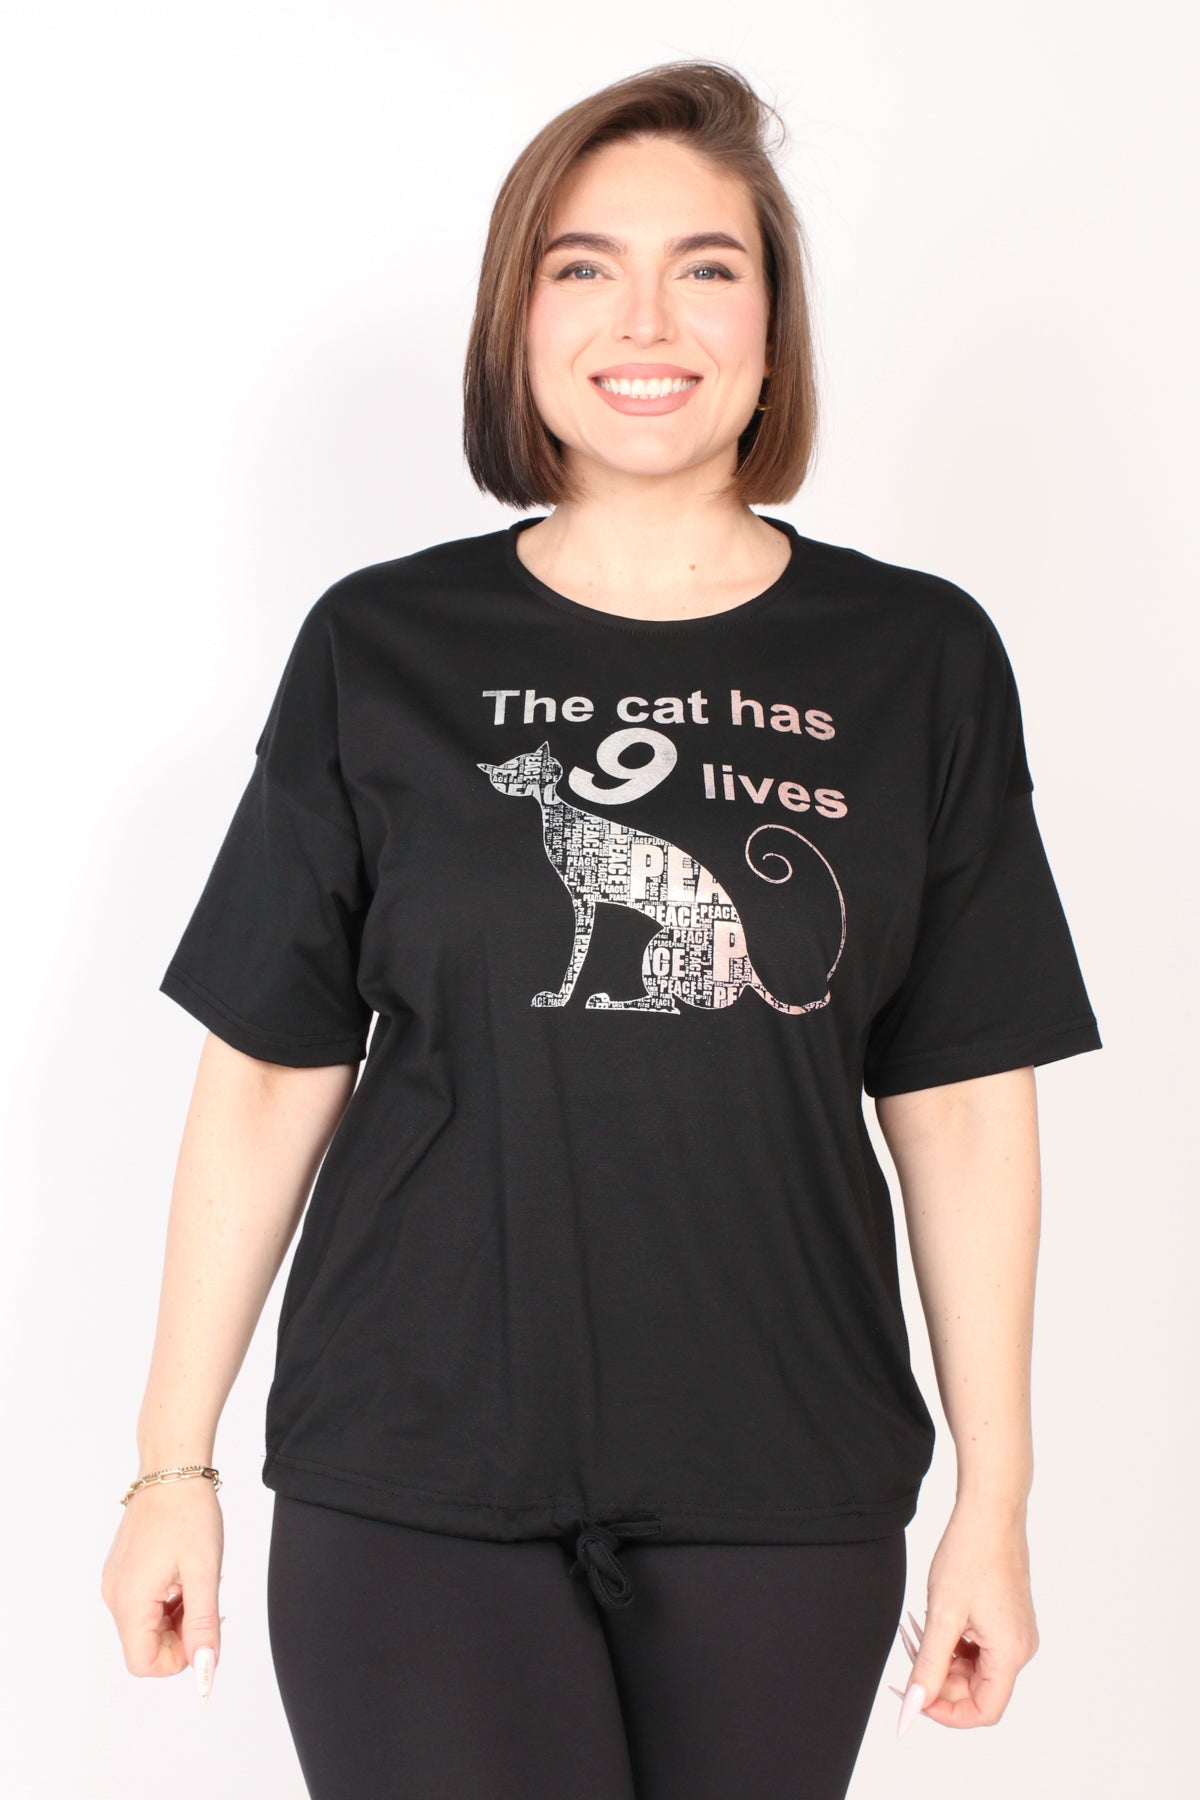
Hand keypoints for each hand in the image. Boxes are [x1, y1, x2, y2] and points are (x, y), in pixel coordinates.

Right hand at [100, 1476, 224, 1697]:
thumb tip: (205, 1670)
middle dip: (181, 1634)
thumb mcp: (204, 1573)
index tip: (205, 1631)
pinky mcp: (123, 1569)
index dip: (178, 1659)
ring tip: (198, 1581)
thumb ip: (203, 1626)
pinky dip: (168, 1599)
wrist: (172, 1470)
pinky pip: (144, 1602)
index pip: (143, 1663)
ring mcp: (117, 1581)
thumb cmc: (188, 1514)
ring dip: (177, 1615)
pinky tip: (186, 1572)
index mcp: (130, 1601)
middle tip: (208, 1600)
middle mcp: (115, 1595)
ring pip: (147, 1623)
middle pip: (146, 1644)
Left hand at [891, 1499, 1039, 1731]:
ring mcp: (1016, 1633)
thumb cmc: (970, 1555)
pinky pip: (980, 1647)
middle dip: (939, 1677)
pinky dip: (954, 1641)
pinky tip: (934, 1619)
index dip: (946, 1712)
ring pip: (975, 1668)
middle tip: (909, 1649)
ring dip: (943, 1658)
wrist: (990, 1511)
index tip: (915, 1695)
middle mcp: (1020, 1648)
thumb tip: (912, 1708)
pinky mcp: (1008, 1618)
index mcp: (1010, 1654)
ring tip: (917, 1629)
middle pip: (977, 1690)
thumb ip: (927, 1668)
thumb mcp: (942, 1616)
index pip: (983, 1711)